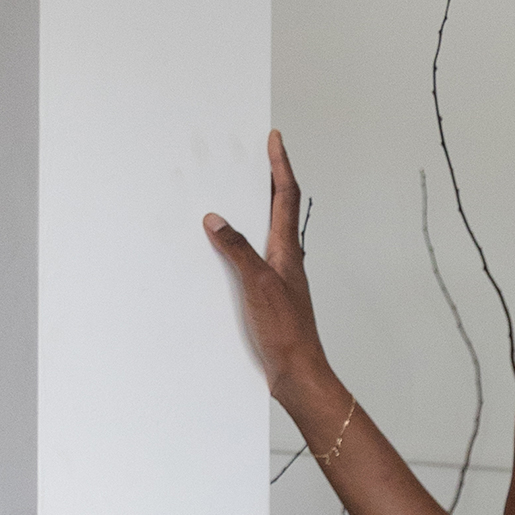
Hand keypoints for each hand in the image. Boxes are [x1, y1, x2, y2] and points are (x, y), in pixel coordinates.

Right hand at [203, 130, 326, 399]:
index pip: (285, 198)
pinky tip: (219, 250)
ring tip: (228, 193)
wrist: (298, 375)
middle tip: (248, 156)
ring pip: (262, 235)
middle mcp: (284, 261)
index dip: (280, 166)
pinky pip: (250, 261)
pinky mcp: (266, 299)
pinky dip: (236, 246)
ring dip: (249, 212)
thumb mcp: (258, 285)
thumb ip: (237, 250)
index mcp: (287, 252)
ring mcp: (277, 280)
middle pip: (276, 211)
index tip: (274, 139)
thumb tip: (216, 219)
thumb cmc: (286, 333)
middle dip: (264, 181)